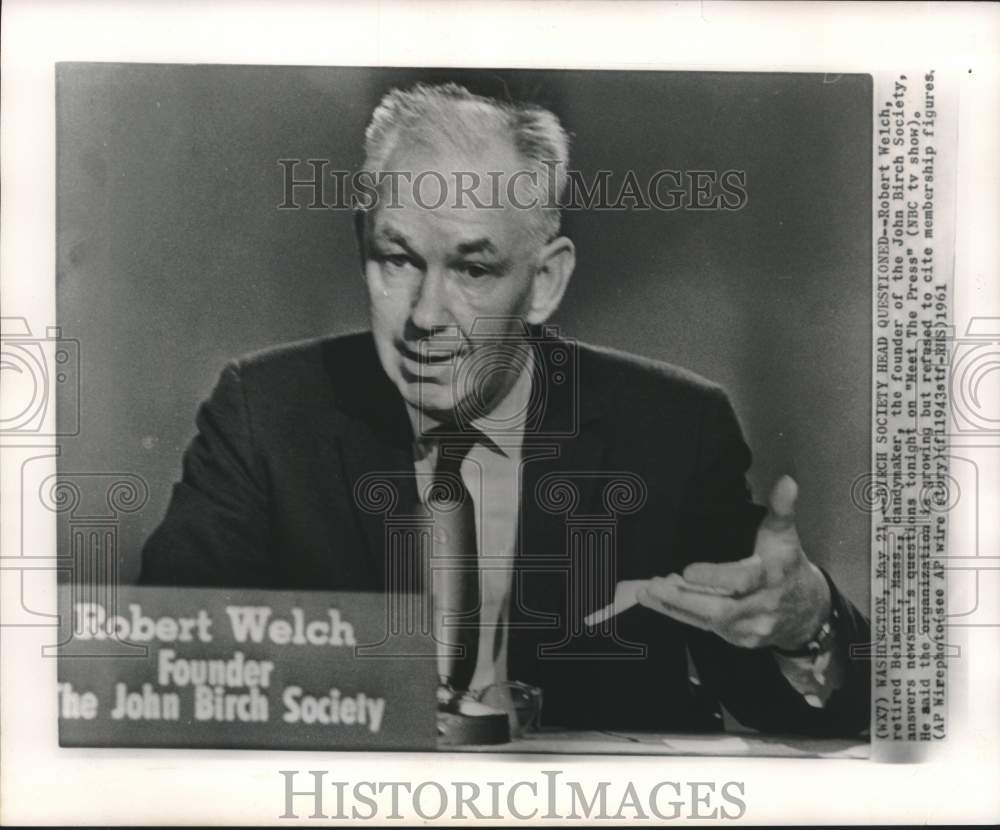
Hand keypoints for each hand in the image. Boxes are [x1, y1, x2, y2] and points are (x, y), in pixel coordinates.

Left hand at [638, 475, 830, 650]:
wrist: (808, 612)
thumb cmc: (788, 567)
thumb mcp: (784, 535)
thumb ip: (781, 508)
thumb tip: (786, 481)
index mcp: (771, 576)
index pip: (742, 580)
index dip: (714, 577)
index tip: (686, 570)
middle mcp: (761, 606)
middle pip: (719, 609)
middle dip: (682, 599)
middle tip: (651, 586)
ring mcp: (750, 628)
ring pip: (707, 621)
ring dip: (674, 606)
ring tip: (647, 591)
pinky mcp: (739, 639)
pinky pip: (705, 628)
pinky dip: (683, 613)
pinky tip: (662, 599)